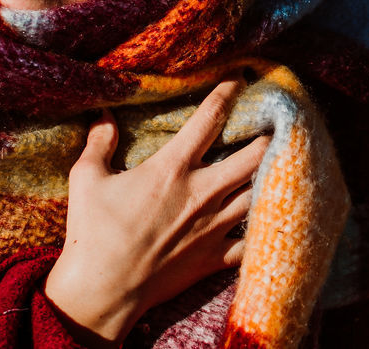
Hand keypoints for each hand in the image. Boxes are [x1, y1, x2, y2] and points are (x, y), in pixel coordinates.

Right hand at [43, 78, 269, 346]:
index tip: (240, 78)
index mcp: (172, 168)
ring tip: (282, 163)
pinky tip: (271, 219)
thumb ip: (99, 143)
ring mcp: (212, 227)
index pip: (209, 119)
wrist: (103, 291)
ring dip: (271, 177)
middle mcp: (201, 193)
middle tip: (277, 122)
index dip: (228, 93)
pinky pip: (250, 241)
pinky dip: (264, 228)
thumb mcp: (86, 179)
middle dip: (269, 136)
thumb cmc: (93, 233)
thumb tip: (104, 116)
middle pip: (252, 156)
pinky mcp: (213, 257)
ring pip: (258, 194)